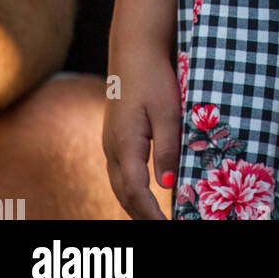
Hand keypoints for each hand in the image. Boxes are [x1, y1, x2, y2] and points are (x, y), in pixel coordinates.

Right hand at [102, 44, 182, 219]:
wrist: (134, 50)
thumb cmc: (153, 77)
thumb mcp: (168, 111)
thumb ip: (168, 148)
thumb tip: (168, 186)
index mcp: (125, 144)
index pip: (137, 191)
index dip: (152, 213)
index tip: (168, 225)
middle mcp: (112, 148)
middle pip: (124, 194)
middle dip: (142, 216)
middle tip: (164, 227)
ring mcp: (110, 142)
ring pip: (119, 185)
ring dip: (135, 205)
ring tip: (155, 218)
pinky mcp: (114, 136)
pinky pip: (120, 173)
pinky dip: (131, 189)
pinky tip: (145, 193)